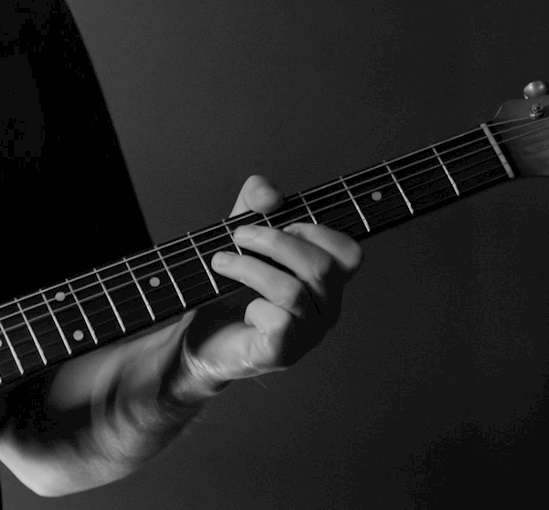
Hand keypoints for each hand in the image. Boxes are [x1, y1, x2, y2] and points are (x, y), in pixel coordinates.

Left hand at [178, 174, 361, 391]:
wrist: (199, 337)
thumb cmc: (228, 288)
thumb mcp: (240, 233)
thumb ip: (255, 203)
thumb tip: (271, 195)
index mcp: (325, 280)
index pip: (349, 253)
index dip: (317, 230)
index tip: (281, 223)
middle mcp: (325, 308)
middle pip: (321, 266)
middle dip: (274, 240)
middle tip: (239, 234)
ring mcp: (307, 334)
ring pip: (293, 291)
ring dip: (249, 266)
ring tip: (220, 261)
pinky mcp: (283, 353)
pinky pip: (279, 321)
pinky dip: (254, 306)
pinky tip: (243, 308)